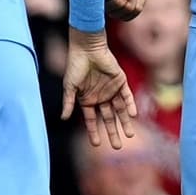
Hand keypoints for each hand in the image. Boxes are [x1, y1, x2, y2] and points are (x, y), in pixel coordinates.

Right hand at [61, 28, 137, 148]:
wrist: (87, 48)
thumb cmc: (76, 66)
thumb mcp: (70, 86)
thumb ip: (68, 102)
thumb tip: (62, 118)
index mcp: (88, 100)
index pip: (92, 120)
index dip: (94, 131)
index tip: (97, 144)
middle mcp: (100, 97)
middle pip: (108, 118)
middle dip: (113, 132)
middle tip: (118, 147)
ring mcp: (111, 90)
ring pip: (120, 110)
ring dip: (125, 122)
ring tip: (130, 135)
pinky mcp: (120, 81)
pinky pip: (127, 96)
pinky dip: (130, 105)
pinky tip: (132, 115)